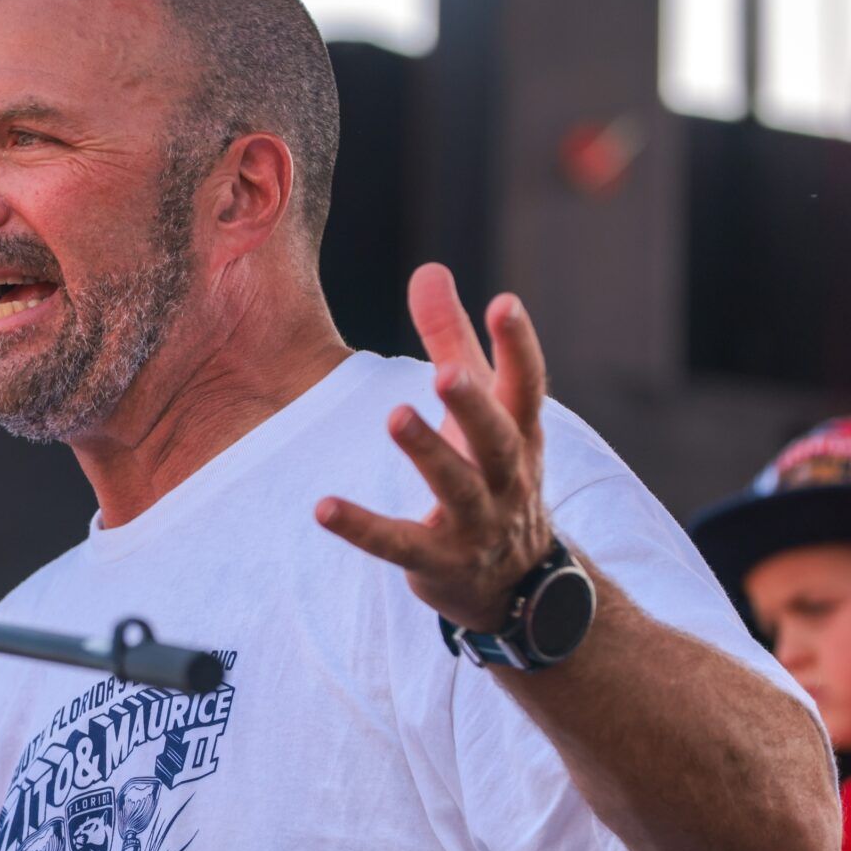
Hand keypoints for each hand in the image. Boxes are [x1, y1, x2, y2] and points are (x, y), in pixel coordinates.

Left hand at [315, 263, 553, 632]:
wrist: (520, 583)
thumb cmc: (495, 473)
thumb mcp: (482, 409)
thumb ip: (452, 338)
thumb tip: (429, 267)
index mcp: (520, 435)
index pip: (527, 386)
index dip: (519, 345)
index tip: (504, 302)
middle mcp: (507, 478)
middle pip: (496, 437)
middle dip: (473, 403)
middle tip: (445, 372)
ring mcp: (477, 524)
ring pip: (457, 487)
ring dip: (428, 452)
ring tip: (395, 415)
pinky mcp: (438, 562)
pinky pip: (399, 544)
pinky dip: (363, 528)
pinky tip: (323, 507)